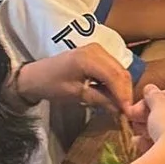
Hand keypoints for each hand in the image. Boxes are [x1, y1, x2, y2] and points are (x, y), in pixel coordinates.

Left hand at [17, 43, 134, 117]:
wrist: (35, 76)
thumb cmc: (51, 85)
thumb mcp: (76, 95)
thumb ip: (100, 100)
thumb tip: (121, 110)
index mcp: (89, 58)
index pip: (115, 77)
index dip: (124, 95)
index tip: (129, 113)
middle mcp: (97, 49)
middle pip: (120, 72)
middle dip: (125, 92)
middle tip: (128, 112)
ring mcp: (98, 49)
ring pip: (119, 70)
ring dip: (122, 88)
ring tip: (122, 105)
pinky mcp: (97, 53)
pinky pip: (113, 68)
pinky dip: (116, 82)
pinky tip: (114, 95)